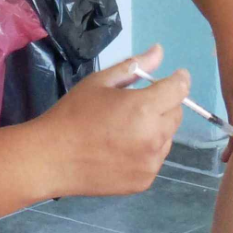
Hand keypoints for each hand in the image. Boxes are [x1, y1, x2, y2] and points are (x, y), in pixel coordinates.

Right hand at [36, 45, 188, 199]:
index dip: (180, 80)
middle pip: (176, 114)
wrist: (52, 158)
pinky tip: (121, 149)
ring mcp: (151, 162)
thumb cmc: (73, 114)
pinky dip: (146, 151)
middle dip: (165, 105)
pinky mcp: (144, 181)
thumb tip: (159, 51)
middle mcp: (154, 136)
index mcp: (144, 107)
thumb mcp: (100, 82)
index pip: (179, 89)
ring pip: (167, 138)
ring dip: (156, 129)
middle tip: (138, 104)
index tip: (176, 76)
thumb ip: (134, 67)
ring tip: (125, 129)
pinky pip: (155, 159)